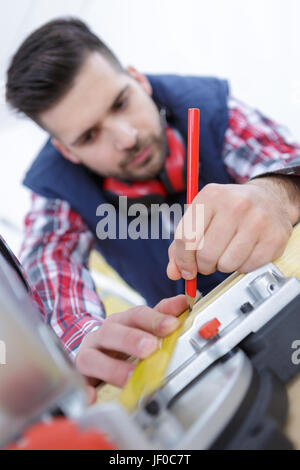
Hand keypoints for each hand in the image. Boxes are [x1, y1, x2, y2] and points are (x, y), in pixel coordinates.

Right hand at [76, 295, 186, 389]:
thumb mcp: (138, 325)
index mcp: (120, 321)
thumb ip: (161, 314)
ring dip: (113, 368)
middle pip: (112, 333)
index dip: (154, 319)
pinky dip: (85, 390)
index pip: (136, 315)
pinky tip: (92, 396)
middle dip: (131, 339)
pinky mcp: (80, 376)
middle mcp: (101, 335)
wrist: (88, 351)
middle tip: (150, 348)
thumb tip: (184, 302)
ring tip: (131, 376)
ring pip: (93, 358)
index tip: (171, 325)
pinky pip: (79, 383)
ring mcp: (88, 355)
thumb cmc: (118, 339)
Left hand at [167, 179, 297, 280]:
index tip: (186, 269)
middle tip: (210, 260)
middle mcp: (235, 204)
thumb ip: (181, 245)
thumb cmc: (229, 210)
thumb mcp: (201, 217)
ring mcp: (257, 220)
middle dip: (204, 265)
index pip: (186, 237)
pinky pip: (247, 267)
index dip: (183, 259)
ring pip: (226, 264)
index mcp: (211, 195)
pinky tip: (244, 252)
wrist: (268, 200)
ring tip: (228, 253)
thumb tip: (173, 272)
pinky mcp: (274, 237)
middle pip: (205, 254)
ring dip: (223, 266)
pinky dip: (242, 266)